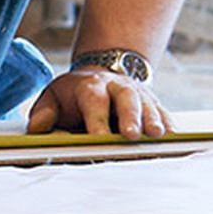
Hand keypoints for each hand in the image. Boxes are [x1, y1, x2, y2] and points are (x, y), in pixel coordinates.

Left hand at [30, 66, 175, 139]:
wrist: (100, 76)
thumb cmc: (73, 96)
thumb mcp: (52, 98)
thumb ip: (43, 113)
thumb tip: (39, 129)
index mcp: (89, 86)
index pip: (94, 101)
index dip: (97, 119)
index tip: (98, 138)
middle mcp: (116, 87)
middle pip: (126, 99)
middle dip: (130, 116)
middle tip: (131, 135)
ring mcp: (138, 93)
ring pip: (148, 105)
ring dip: (153, 120)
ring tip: (158, 135)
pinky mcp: (153, 103)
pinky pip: (163, 112)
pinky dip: (168, 123)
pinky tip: (174, 136)